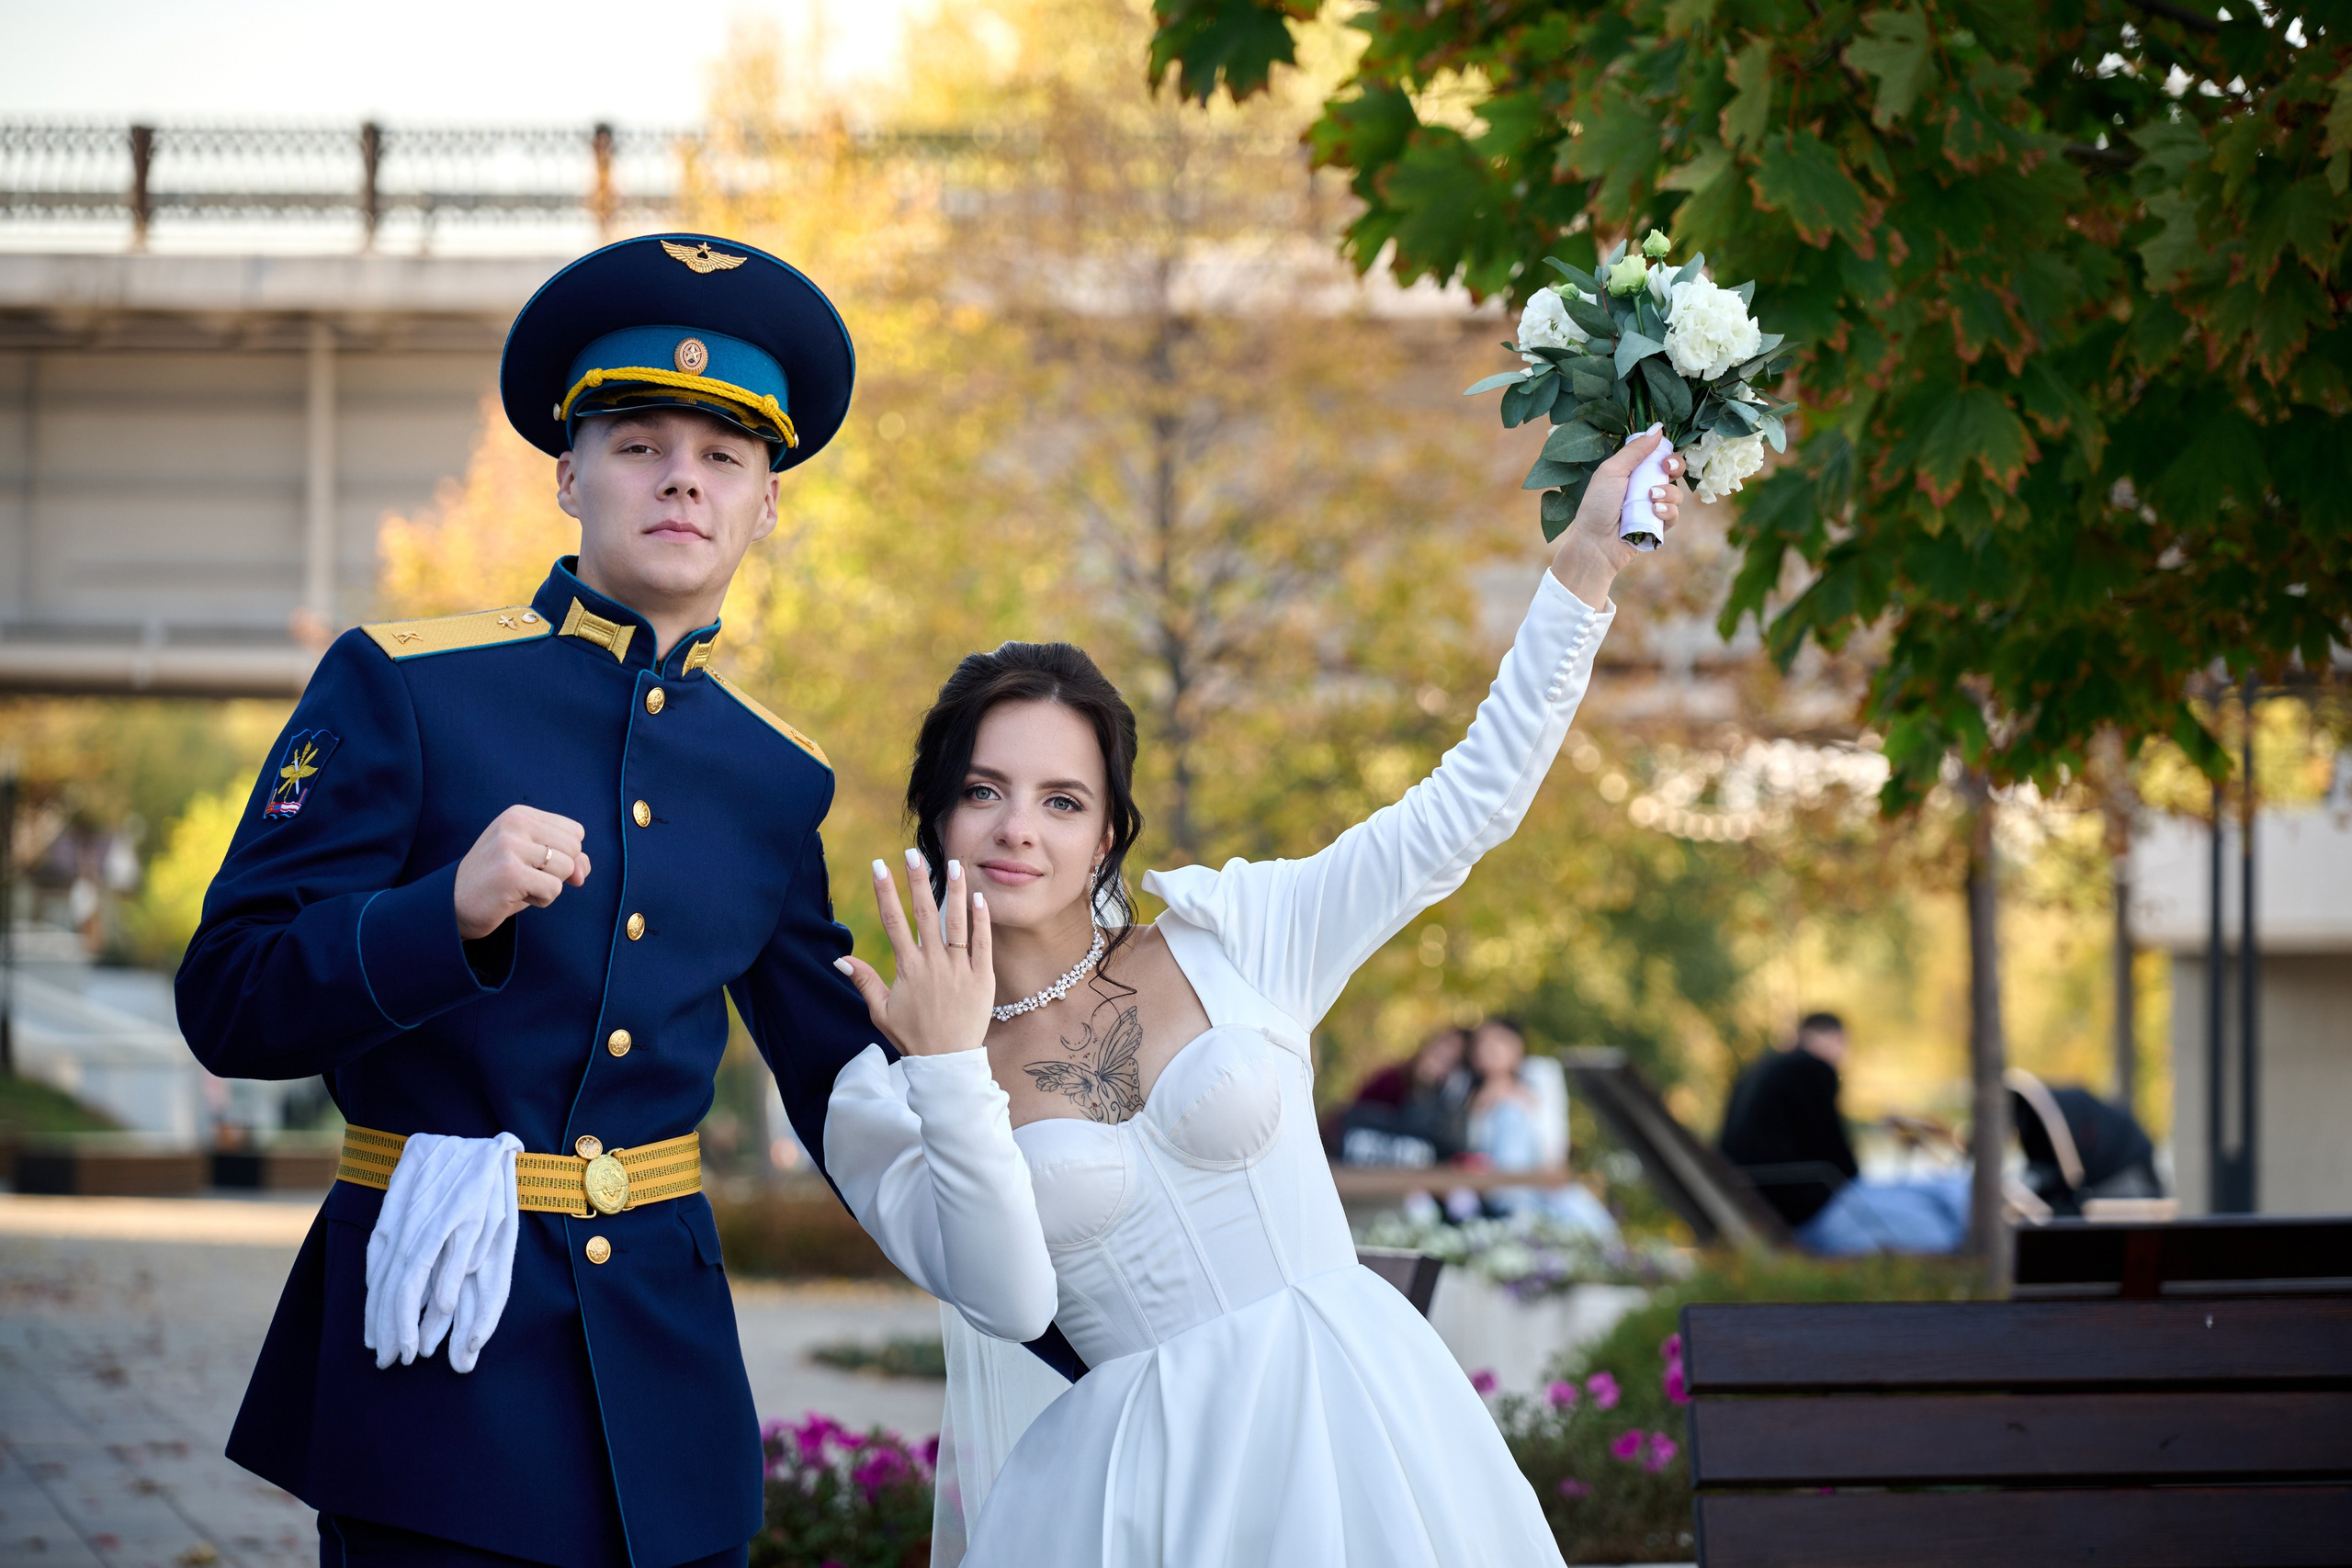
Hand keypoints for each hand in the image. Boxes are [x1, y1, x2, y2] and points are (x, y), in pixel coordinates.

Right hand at [452, 806, 589, 940]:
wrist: (453, 904)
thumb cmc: (499, 881)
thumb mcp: (533, 860)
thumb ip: (567, 858)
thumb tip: (584, 870)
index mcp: (519, 814)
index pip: (575, 832)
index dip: (566, 855)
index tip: (536, 864)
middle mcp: (514, 823)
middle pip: (575, 848)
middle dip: (559, 871)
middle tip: (526, 877)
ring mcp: (510, 846)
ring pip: (566, 869)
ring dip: (549, 887)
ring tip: (520, 886)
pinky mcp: (510, 873)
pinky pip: (554, 889)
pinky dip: (542, 900)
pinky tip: (515, 896)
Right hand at [836, 850, 994, 1057]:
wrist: (947, 1063)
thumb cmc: (912, 1036)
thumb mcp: (881, 1012)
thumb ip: (864, 982)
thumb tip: (840, 960)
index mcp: (908, 969)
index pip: (893, 922)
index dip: (885, 892)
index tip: (879, 866)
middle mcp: (934, 964)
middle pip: (924, 914)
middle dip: (918, 881)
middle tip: (913, 853)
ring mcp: (960, 970)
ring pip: (958, 924)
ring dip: (955, 892)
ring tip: (954, 864)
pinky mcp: (983, 978)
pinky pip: (983, 944)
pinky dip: (981, 920)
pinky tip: (978, 898)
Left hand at [1549, 429, 1687, 608]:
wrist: (1595, 543)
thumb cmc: (1597, 505)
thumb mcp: (1612, 471)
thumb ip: (1635, 451)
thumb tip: (1658, 429)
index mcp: (1632, 472)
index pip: (1658, 456)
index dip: (1666, 453)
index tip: (1664, 455)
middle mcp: (1644, 488)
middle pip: (1673, 471)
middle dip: (1675, 467)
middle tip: (1666, 469)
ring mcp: (1652, 508)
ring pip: (1677, 494)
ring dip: (1668, 493)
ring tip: (1651, 498)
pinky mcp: (1658, 527)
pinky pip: (1674, 515)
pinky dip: (1667, 512)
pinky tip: (1654, 512)